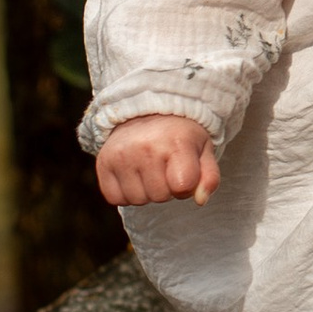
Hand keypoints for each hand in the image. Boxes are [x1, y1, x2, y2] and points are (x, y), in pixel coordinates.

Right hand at [96, 114, 219, 207]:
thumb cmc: (179, 135)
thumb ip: (209, 176)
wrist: (147, 111)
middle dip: (166, 188)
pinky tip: (133, 174)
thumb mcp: (203, 149)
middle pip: (160, 197)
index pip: (183, 187)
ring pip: (138, 200)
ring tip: (149, 168)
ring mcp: (122, 155)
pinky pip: (116, 198)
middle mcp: (146, 147)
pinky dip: (125, 193)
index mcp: (177, 142)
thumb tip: (201, 200)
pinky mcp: (103, 162)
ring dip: (146, 191)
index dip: (187, 185)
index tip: (185, 169)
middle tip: (165, 166)